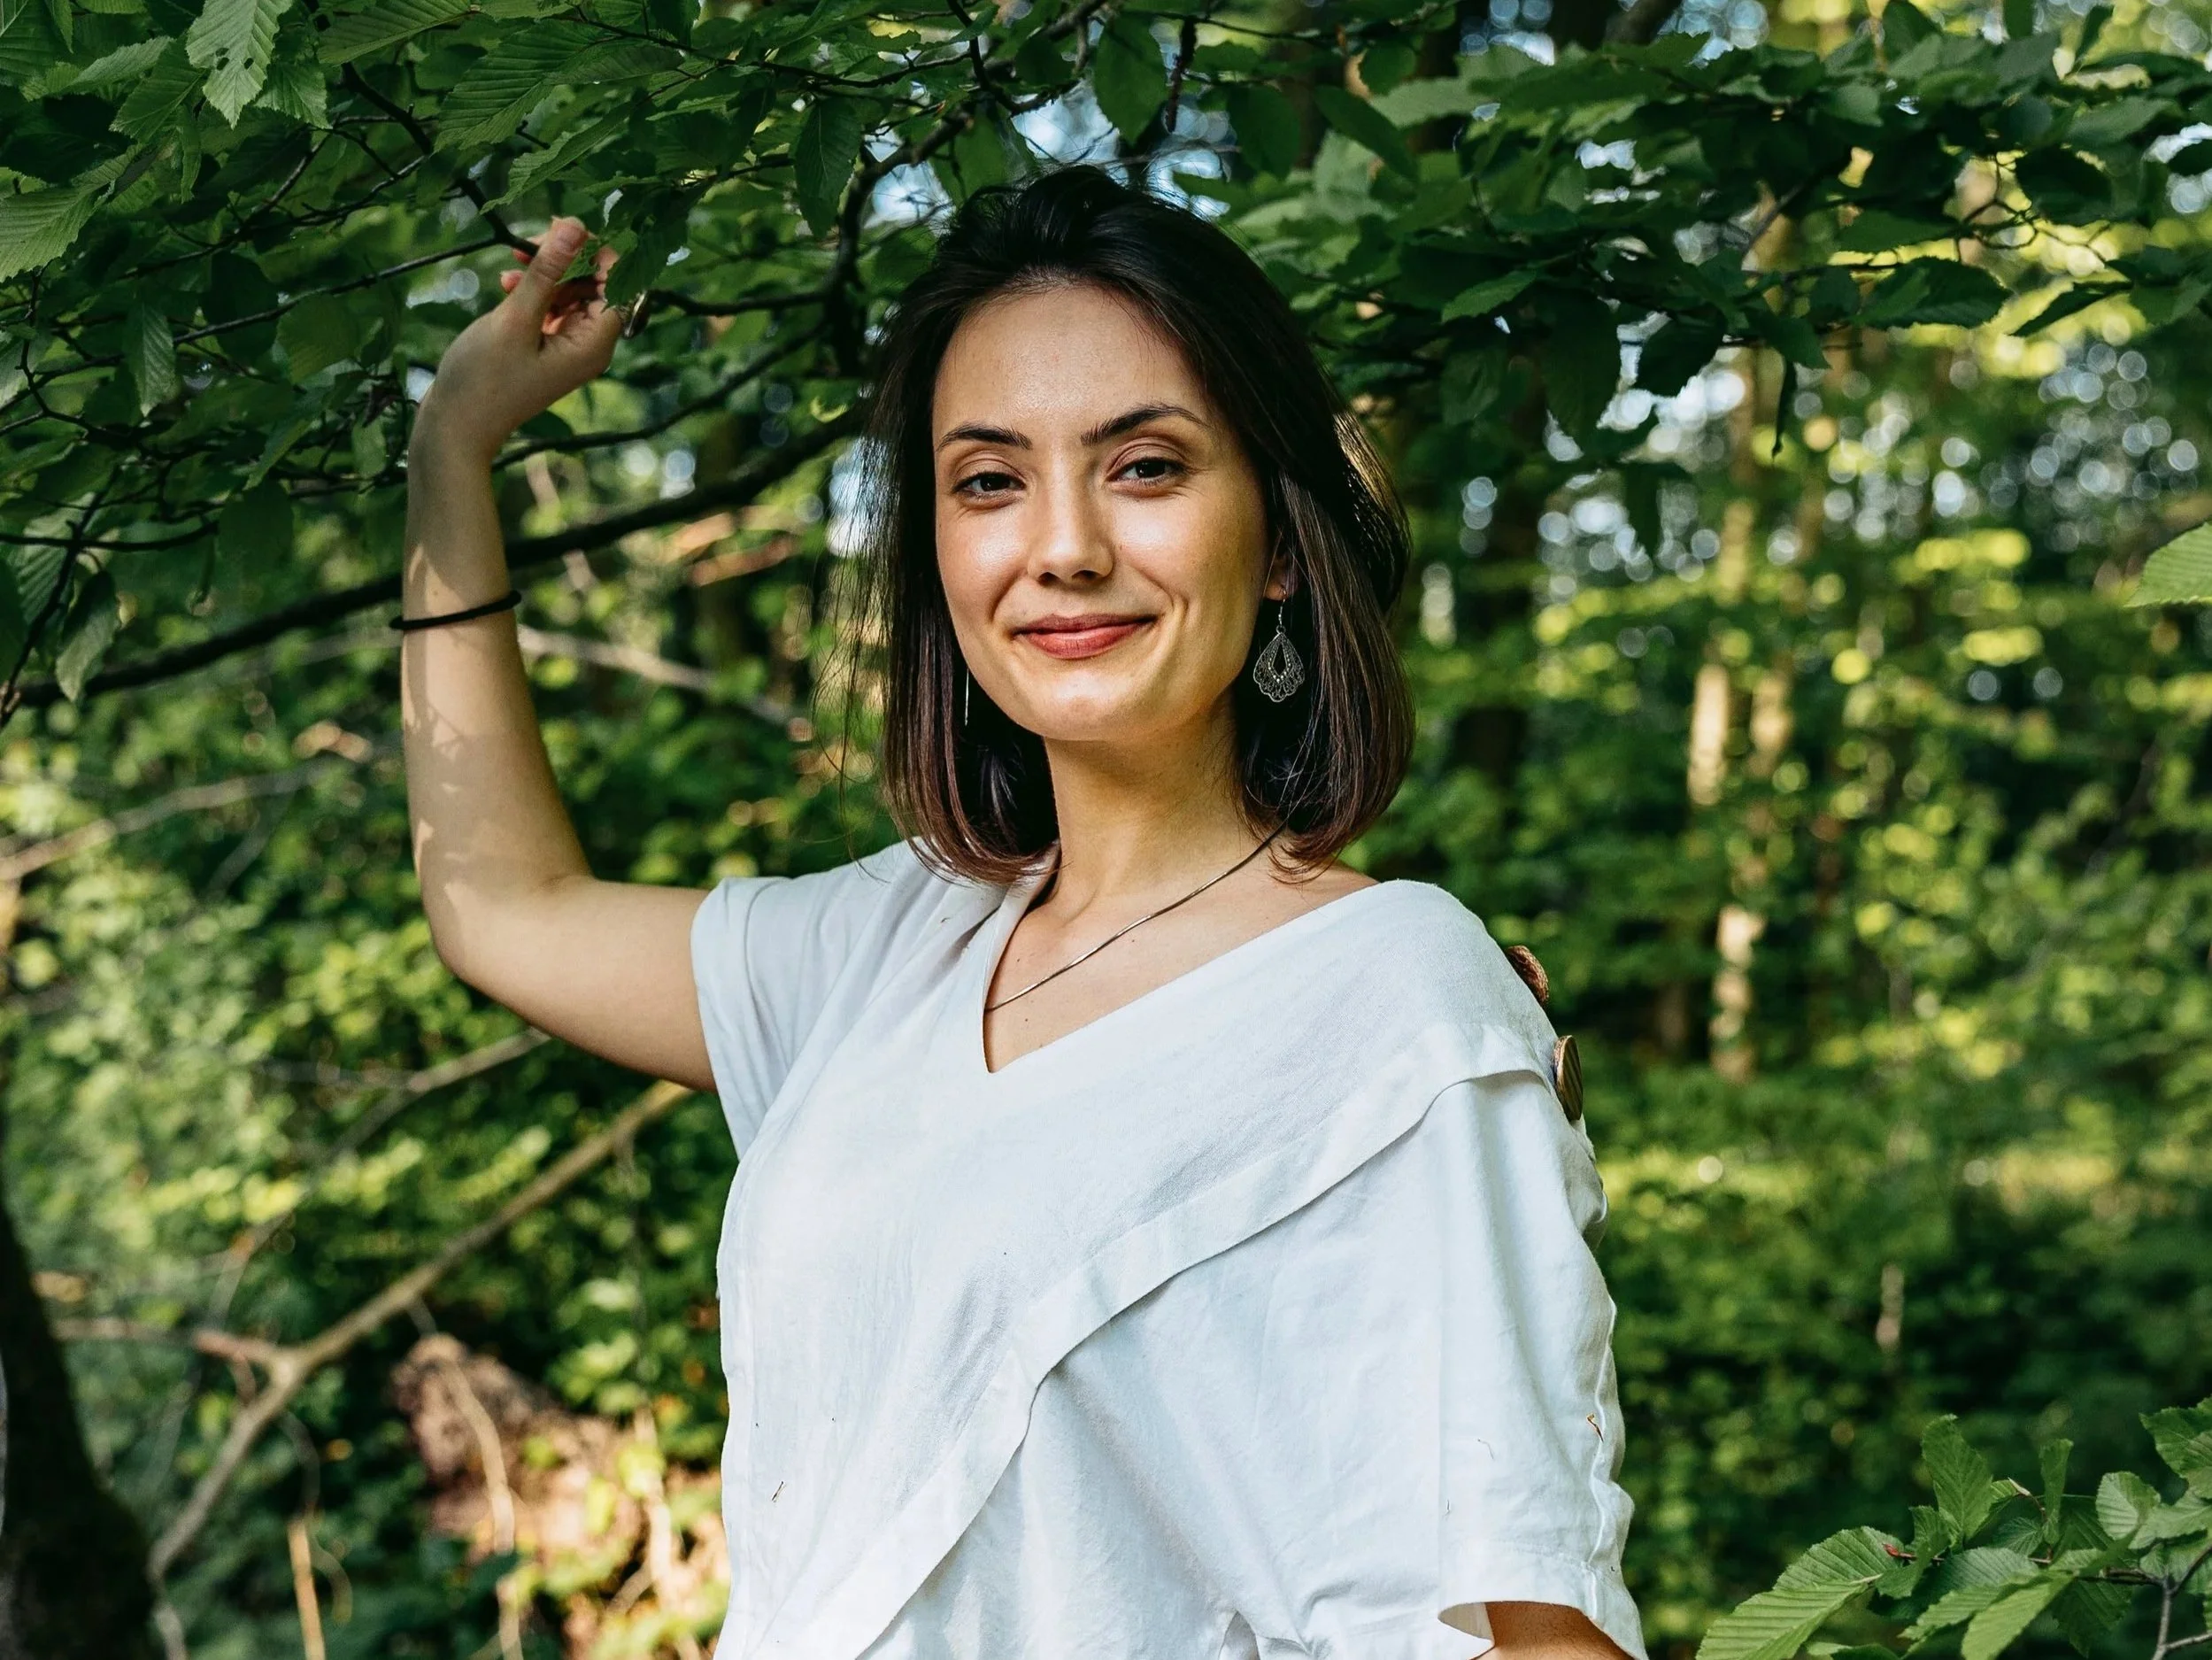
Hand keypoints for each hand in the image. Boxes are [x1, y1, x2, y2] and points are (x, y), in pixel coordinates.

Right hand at [411, 216, 622, 470]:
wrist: (457, 425)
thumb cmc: (485, 378)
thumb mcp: (516, 318)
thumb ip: (547, 271)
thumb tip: (574, 226)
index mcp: (595, 344)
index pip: (619, 287)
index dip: (599, 254)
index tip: (566, 229)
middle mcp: (589, 347)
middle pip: (596, 287)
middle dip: (568, 259)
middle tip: (532, 241)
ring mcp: (567, 348)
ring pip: (571, 294)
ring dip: (547, 273)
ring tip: (512, 263)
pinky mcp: (546, 347)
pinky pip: (552, 308)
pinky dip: (534, 291)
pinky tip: (507, 283)